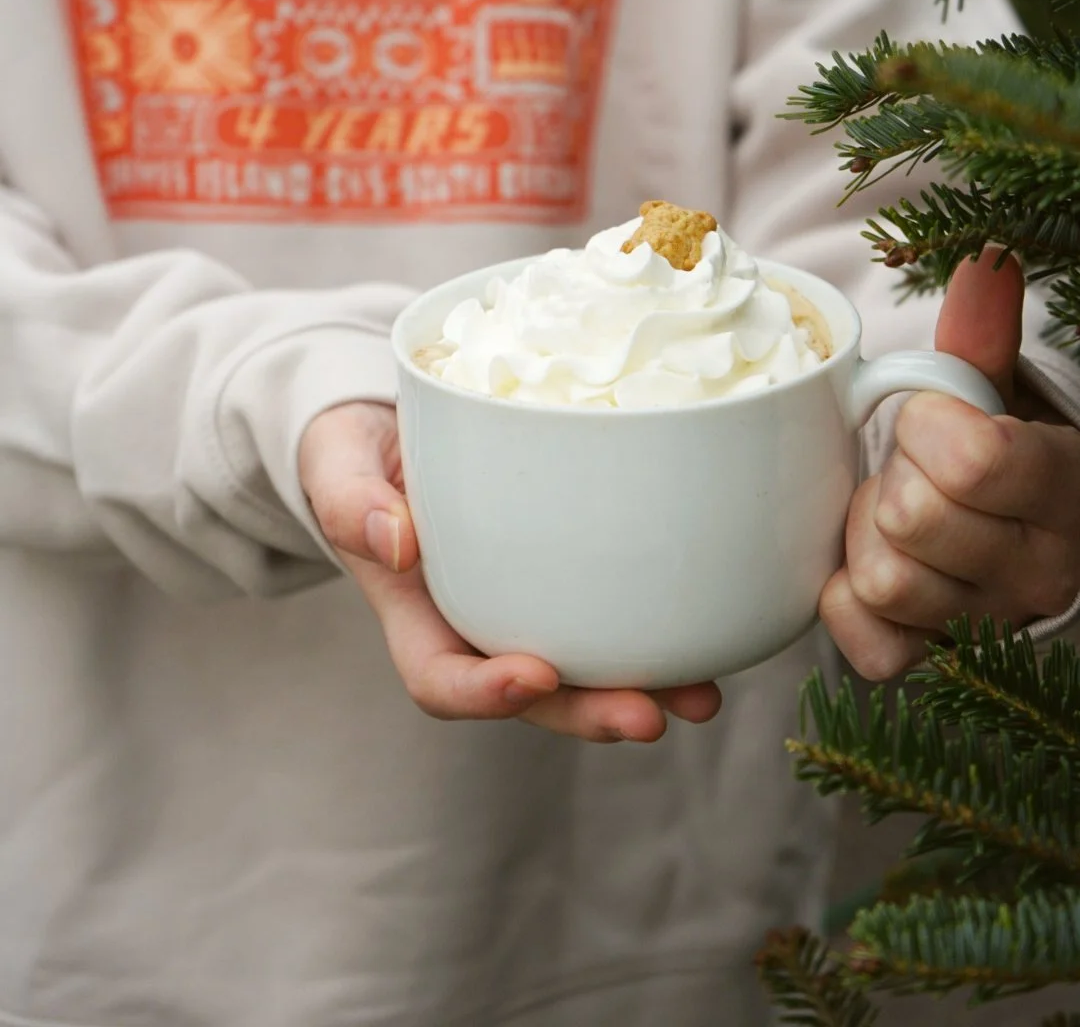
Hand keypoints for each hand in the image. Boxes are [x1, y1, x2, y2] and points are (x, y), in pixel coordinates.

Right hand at [299, 402, 722, 740]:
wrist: (388, 428)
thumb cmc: (353, 449)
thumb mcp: (337, 462)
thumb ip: (352, 500)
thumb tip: (397, 542)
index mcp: (413, 614)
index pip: (442, 680)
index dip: (487, 694)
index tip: (535, 674)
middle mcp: (474, 625)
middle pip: (533, 695)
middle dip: (589, 714)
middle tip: (648, 717)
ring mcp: (523, 606)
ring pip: (585, 667)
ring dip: (643, 688)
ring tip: (702, 697)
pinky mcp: (565, 574)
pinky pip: (609, 614)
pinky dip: (659, 630)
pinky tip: (707, 629)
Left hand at [820, 250, 1079, 679]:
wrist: (1018, 540)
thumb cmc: (997, 455)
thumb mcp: (997, 392)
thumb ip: (982, 334)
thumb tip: (983, 262)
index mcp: (1063, 490)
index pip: (976, 461)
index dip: (927, 425)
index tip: (928, 417)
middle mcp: (1037, 569)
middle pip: (913, 517)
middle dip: (892, 476)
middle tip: (906, 468)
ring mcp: (983, 620)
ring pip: (884, 577)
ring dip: (867, 535)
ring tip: (890, 513)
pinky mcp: (928, 659)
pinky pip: (861, 636)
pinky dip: (845, 598)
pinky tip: (867, 563)